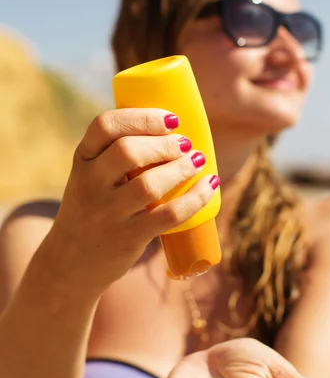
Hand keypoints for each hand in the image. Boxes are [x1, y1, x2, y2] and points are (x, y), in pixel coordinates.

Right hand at [49, 108, 218, 290]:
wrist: (72, 260)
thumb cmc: (93, 209)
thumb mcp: (91, 176)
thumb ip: (116, 154)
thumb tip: (172, 128)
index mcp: (82, 159)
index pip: (104, 126)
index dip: (142, 117)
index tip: (171, 119)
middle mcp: (90, 184)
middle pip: (128, 152)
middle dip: (165, 144)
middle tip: (185, 144)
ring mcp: (108, 213)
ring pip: (149, 184)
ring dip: (181, 169)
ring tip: (197, 161)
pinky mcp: (128, 237)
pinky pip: (168, 215)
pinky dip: (195, 198)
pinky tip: (210, 185)